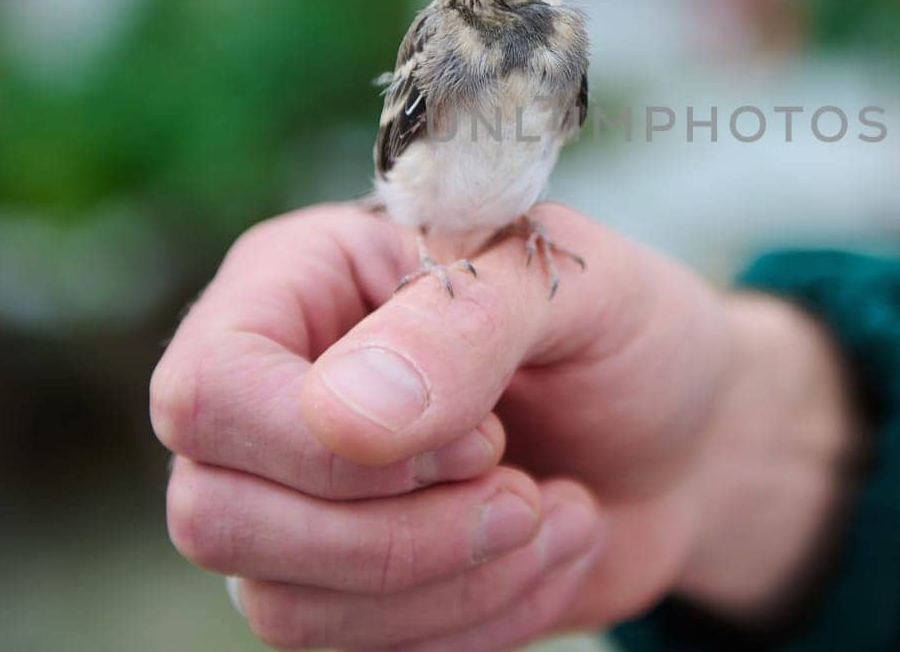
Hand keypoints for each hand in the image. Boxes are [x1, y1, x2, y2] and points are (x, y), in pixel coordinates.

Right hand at [151, 203, 860, 650]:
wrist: (692, 435)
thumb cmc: (628, 333)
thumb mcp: (572, 286)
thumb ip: (464, 320)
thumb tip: (344, 419)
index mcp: (302, 282)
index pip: (208, 390)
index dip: (330, 446)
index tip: (481, 436)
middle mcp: (276, 394)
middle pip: (217, 516)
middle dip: (396, 535)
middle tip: (523, 488)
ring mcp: (303, 500)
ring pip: (284, 607)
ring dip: (453, 581)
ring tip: (557, 511)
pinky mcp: (352, 589)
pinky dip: (482, 621)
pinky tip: (552, 548)